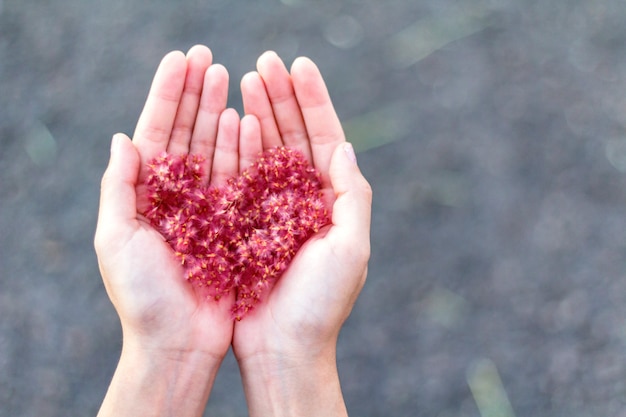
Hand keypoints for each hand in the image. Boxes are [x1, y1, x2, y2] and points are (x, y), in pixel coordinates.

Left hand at [94, 45, 252, 415]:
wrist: (179, 343)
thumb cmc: (142, 297)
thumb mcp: (116, 239)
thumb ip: (118, 187)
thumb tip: (121, 137)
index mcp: (144, 194)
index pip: (155, 132)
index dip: (166, 95)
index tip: (180, 60)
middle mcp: (176, 195)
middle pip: (186, 133)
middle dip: (195, 95)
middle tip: (208, 58)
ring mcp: (207, 206)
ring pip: (214, 149)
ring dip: (220, 112)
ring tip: (229, 77)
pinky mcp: (233, 222)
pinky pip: (239, 178)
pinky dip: (242, 148)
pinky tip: (246, 121)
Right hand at [232, 52, 371, 416]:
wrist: (282, 349)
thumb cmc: (320, 304)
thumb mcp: (349, 249)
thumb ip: (351, 196)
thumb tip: (346, 146)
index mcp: (333, 201)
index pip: (326, 139)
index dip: (314, 100)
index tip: (299, 65)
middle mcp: (305, 199)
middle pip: (295, 136)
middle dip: (283, 98)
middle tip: (265, 61)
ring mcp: (274, 208)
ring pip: (268, 150)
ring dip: (260, 113)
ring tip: (246, 79)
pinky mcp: (246, 222)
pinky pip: (243, 177)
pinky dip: (240, 148)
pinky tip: (233, 122)